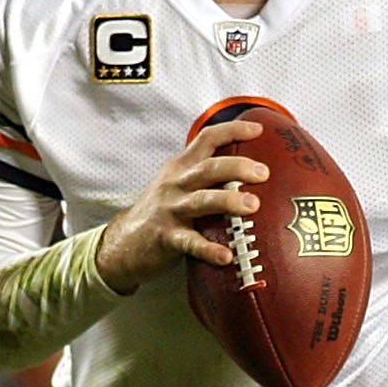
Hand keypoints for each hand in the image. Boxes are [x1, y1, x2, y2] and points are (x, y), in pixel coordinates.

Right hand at [93, 119, 267, 293]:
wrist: (124, 243)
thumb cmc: (161, 213)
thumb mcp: (178, 184)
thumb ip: (205, 174)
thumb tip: (249, 171)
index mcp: (181, 167)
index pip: (207, 139)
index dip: (232, 130)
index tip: (258, 129)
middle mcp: (176, 183)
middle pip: (209, 168)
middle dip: (238, 167)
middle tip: (263, 173)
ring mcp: (171, 210)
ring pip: (202, 201)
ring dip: (228, 201)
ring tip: (253, 206)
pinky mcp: (166, 237)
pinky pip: (191, 243)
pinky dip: (209, 250)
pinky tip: (227, 257)